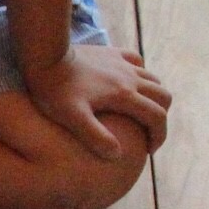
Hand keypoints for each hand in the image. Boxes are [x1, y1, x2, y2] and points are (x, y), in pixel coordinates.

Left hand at [25, 46, 170, 157]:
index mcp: (124, 95)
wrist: (45, 56)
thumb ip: (95, 137)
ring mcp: (122, 63)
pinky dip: (140, 75)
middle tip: (146, 134)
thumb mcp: (72, 118)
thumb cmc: (55, 91)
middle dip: (160, 118)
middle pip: (163, 97)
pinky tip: (128, 83)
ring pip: (153, 79)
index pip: (157, 117)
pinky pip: (137, 61)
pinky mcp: (111, 53)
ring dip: (153, 98)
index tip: (148, 151)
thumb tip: (117, 154)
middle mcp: (130, 77)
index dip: (158, 137)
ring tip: (139, 114)